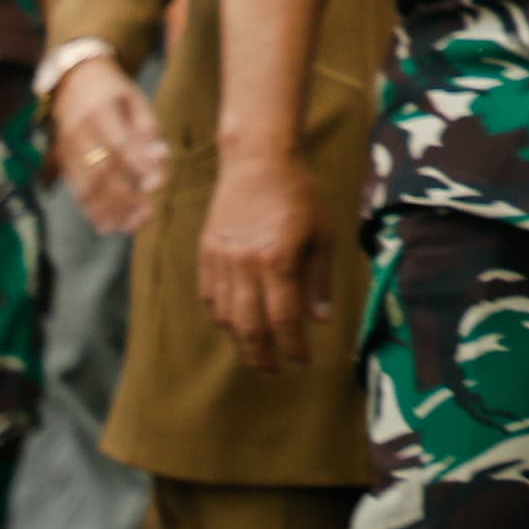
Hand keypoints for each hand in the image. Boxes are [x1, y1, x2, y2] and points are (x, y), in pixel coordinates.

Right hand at [49, 54, 170, 233]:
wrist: (73, 80)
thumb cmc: (113, 90)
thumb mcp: (135, 98)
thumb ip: (148, 128)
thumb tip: (161, 157)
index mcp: (100, 110)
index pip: (119, 142)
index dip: (137, 165)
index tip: (156, 184)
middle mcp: (79, 131)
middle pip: (100, 169)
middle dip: (124, 196)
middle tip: (147, 214)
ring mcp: (67, 148)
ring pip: (86, 184)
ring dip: (108, 210)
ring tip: (130, 226)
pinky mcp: (63, 161)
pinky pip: (75, 189)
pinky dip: (91, 210)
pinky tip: (106, 225)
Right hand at [196, 145, 334, 371]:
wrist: (257, 159)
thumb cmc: (298, 193)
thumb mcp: (322, 233)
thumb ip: (319, 280)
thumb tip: (321, 320)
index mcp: (277, 259)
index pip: (283, 319)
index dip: (292, 346)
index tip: (302, 360)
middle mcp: (244, 264)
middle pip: (248, 327)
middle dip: (262, 356)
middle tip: (274, 370)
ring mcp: (221, 259)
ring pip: (225, 316)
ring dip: (241, 340)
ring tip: (256, 350)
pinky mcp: (206, 252)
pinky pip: (209, 296)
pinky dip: (222, 315)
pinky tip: (235, 321)